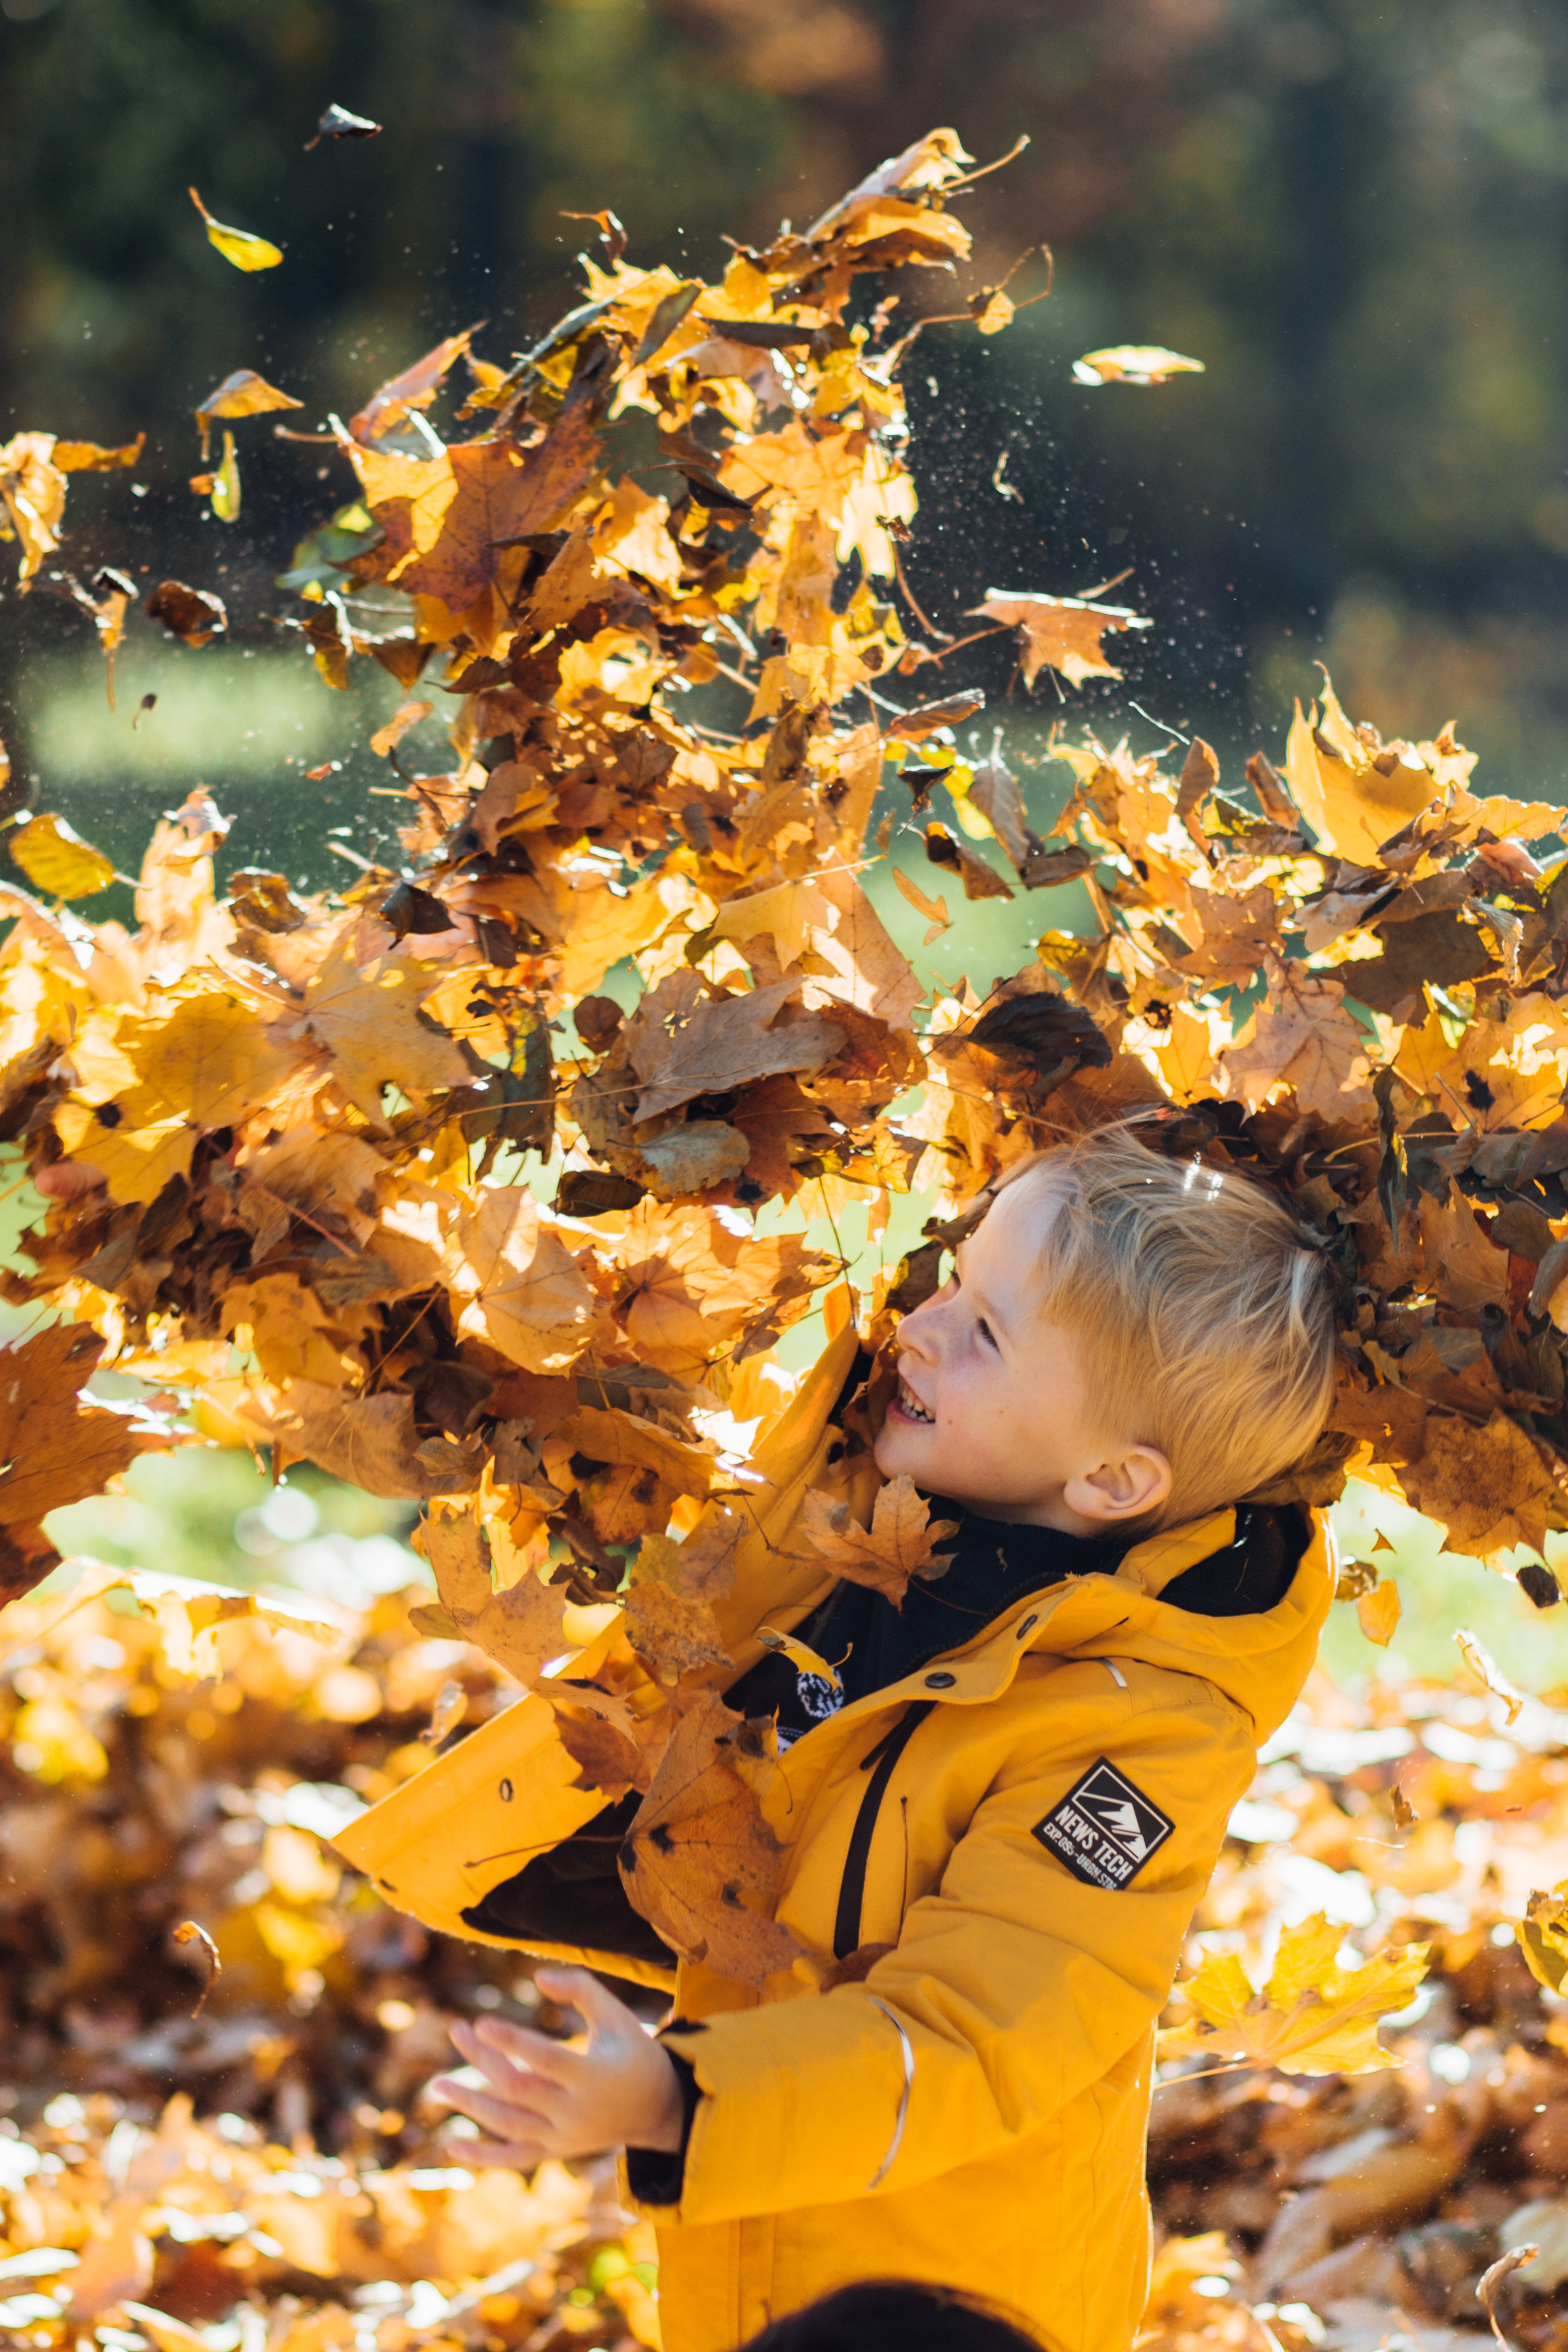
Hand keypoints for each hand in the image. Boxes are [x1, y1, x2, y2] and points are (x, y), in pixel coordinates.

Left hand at [428, 1965, 684, 2168]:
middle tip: (456, 2028)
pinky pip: (513, 2158)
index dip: (512, 2041)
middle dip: (482, 2060)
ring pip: (508, 2124)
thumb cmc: (633, 2051)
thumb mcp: (617, 2015)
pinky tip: (452, 2144)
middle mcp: (575, 2112)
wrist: (657, 2109)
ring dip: (470, 2104)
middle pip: (517, 2089)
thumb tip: (538, 1977)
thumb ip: (581, 1989)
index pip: (544, 2060)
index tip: (480, 2021)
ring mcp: (562, 2137)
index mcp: (593, 2077)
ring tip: (436, 2085)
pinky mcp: (554, 2151)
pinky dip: (483, 2157)